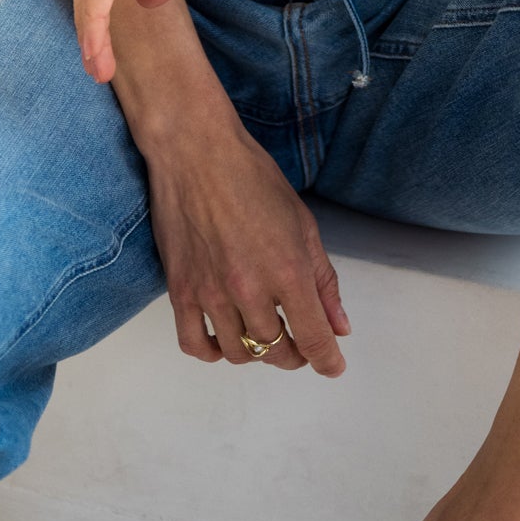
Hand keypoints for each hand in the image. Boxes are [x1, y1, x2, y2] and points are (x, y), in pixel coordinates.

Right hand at [143, 96, 350, 378]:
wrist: (196, 154)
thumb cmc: (254, 179)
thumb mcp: (303, 223)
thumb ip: (324, 279)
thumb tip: (339, 326)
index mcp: (287, 270)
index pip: (313, 337)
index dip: (327, 360)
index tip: (333, 366)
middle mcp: (250, 289)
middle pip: (276, 350)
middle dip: (294, 354)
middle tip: (299, 344)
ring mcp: (211, 294)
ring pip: (238, 353)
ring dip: (257, 354)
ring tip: (264, 337)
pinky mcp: (180, 291)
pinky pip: (194, 344)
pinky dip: (212, 352)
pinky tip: (224, 338)